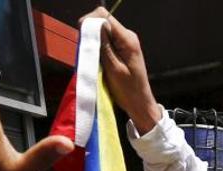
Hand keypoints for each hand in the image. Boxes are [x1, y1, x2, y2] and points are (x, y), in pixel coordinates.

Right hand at [81, 7, 160, 132]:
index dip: (90, 23)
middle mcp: (127, 36)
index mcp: (128, 39)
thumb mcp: (113, 68)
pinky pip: (104, 40)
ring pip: (101, 31)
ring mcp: (124, 42)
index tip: (83, 39)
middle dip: (90, 33)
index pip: (104, 16)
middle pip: (102, 21)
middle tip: (87, 52)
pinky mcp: (120, 49)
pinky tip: (97, 60)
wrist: (139, 103)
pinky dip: (97, 47)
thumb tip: (93, 25)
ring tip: (93, 58)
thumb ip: (104, 46)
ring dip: (93, 42)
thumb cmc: (128, 90)